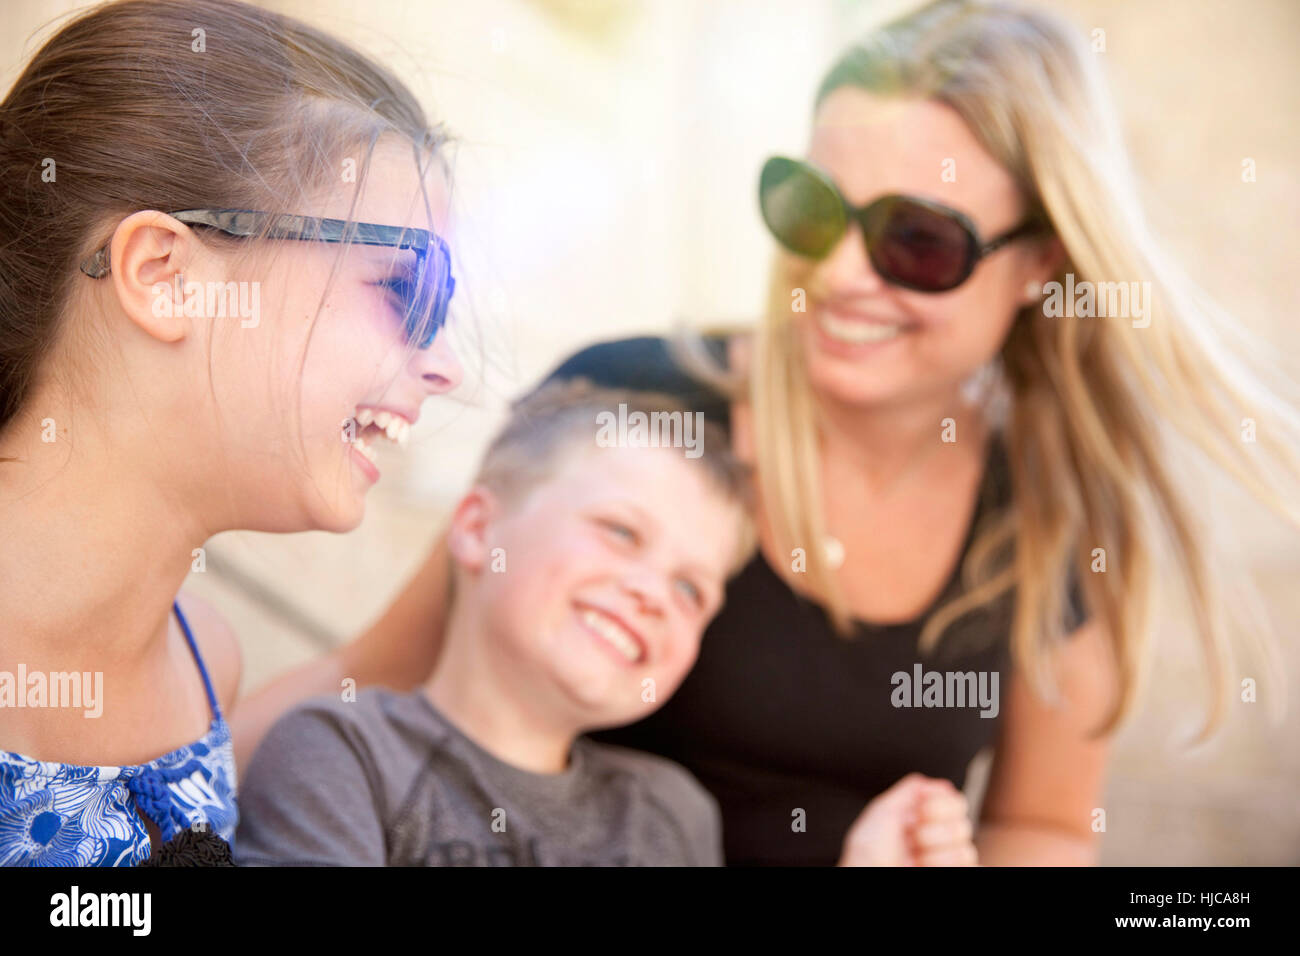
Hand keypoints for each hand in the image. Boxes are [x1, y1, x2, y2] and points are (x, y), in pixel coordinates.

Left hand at [837, 773, 977, 865]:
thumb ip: (912, 790)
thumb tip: (943, 785)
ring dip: (934, 855)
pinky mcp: (952, 874)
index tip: (918, 812)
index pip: (956, 803)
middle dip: (932, 832)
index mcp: (924, 819)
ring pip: (966, 851)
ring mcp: (945, 860)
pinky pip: (971, 866)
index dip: (939, 806)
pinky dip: (943, 865)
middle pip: (963, 825)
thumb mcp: (883, 810)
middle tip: (911, 839)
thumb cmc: (867, 852)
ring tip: (914, 858)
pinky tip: (923, 866)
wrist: (867, 873)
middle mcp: (938, 838)